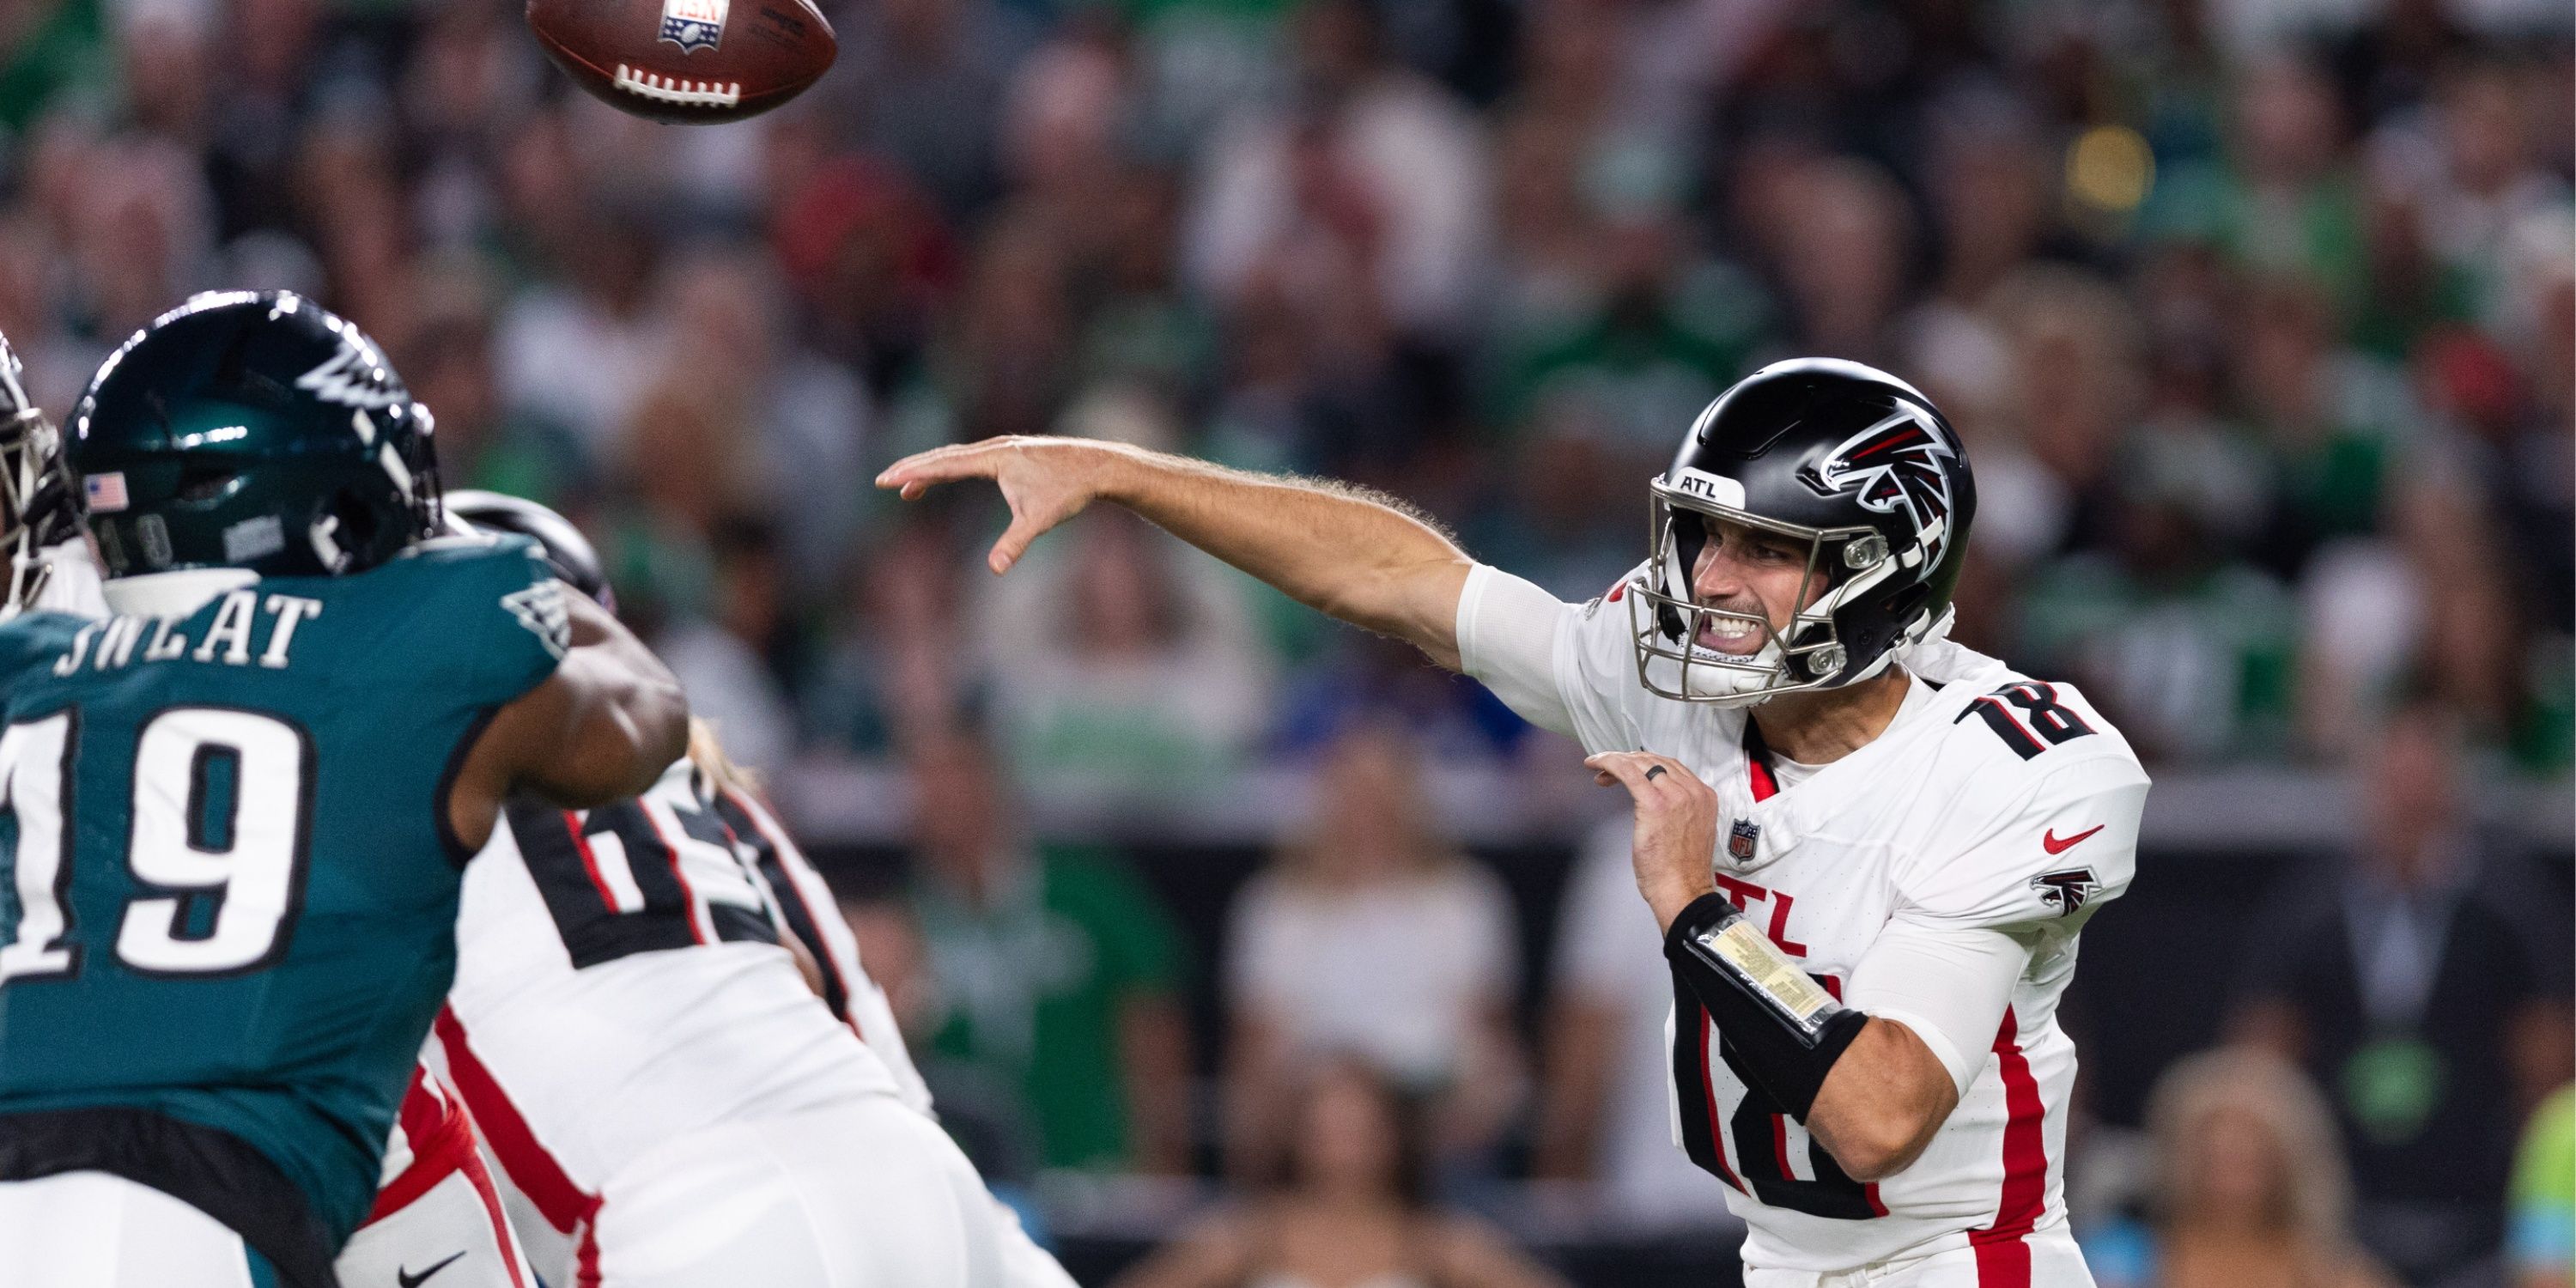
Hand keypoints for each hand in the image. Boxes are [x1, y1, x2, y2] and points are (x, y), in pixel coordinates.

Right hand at [876, 436, 1135, 573]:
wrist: (1099, 466)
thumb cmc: (1069, 491)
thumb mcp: (1040, 520)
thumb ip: (1014, 543)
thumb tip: (996, 569)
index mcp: (994, 458)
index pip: (944, 464)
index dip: (914, 473)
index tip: (887, 480)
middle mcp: (995, 447)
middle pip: (944, 456)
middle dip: (913, 469)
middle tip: (883, 481)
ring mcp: (1003, 447)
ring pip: (957, 456)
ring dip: (931, 469)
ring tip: (908, 489)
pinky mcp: (1012, 452)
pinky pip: (972, 458)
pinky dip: (952, 467)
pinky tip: (948, 477)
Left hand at [1586, 751, 1719, 932]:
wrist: (1683, 891)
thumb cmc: (1681, 871)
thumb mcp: (1688, 831)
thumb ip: (1679, 811)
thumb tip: (1655, 800)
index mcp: (1704, 796)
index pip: (1671, 767)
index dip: (1645, 764)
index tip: (1627, 771)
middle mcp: (1692, 791)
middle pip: (1655, 761)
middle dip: (1628, 761)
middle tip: (1607, 769)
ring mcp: (1675, 796)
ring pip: (1639, 763)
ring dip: (1615, 761)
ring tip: (1599, 769)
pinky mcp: (1654, 804)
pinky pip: (1627, 772)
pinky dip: (1609, 763)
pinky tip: (1595, 765)